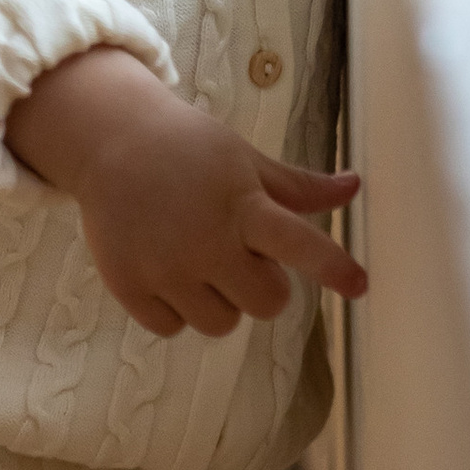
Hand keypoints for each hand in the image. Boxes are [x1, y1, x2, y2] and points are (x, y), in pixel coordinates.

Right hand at [6, 47, 365, 339]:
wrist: (109, 141)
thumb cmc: (188, 149)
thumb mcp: (246, 161)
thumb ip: (298, 188)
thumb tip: (354, 186)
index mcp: (243, 207)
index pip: (301, 244)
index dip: (334, 267)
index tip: (361, 286)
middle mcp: (207, 242)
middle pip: (267, 304)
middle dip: (262, 285)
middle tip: (237, 253)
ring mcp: (166, 268)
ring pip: (220, 323)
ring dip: (218, 300)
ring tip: (196, 260)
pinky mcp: (129, 286)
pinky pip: (172, 328)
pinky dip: (174, 309)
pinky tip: (164, 269)